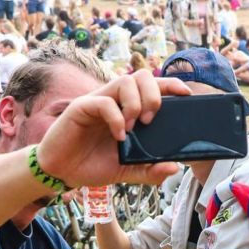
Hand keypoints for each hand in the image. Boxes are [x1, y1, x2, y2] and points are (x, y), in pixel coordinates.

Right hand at [37, 70, 190, 187]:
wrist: (61, 172)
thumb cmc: (92, 165)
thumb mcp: (127, 172)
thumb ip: (150, 171)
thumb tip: (174, 167)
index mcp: (128, 110)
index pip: (153, 86)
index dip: (171, 84)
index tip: (187, 95)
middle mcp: (115, 101)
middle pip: (142, 76)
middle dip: (154, 94)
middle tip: (151, 121)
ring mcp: (98, 101)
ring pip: (125, 80)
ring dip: (136, 102)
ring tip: (134, 127)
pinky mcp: (81, 108)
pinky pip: (104, 102)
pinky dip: (116, 117)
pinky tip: (119, 135)